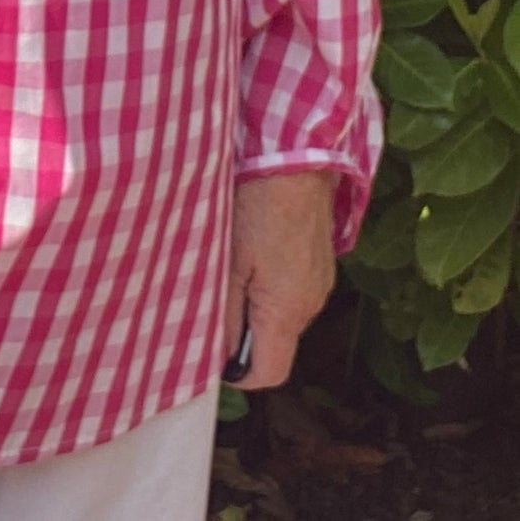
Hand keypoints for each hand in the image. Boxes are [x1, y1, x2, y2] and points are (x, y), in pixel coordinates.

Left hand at [224, 170, 337, 388]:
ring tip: (228, 272)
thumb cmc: (257, 203)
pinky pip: (294, 291)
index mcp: (287, 310)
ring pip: (283, 316)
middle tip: (211, 301)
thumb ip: (226, 312)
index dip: (239, 373)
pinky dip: (271, 286)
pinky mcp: (319, 262)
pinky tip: (250, 254)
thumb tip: (221, 354)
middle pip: (277, 346)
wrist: (297, 158)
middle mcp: (311, 304)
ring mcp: (320, 282)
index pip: (270, 373)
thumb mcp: (229, 260)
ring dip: (256, 307)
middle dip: (244, 336)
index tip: (212, 353)